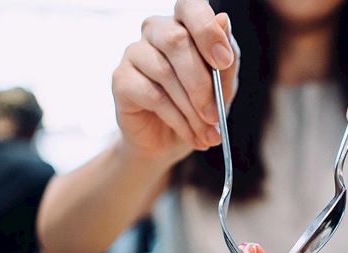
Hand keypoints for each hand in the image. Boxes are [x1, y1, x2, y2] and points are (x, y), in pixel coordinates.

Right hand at [111, 0, 239, 157]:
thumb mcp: (222, 87)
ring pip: (165, 72)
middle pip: (177, 41)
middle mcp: (156, 31)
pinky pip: (152, 95)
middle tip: (215, 116)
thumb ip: (226, 57)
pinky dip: (177, 119)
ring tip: (207, 135)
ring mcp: (135, 52)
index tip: (223, 61)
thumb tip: (223, 19)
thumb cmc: (197, 109)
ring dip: (192, 110)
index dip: (207, 30)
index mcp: (183, 25)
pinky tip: (190, 135)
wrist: (168, 144)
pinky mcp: (121, 79)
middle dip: (202, 84)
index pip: (191, 7)